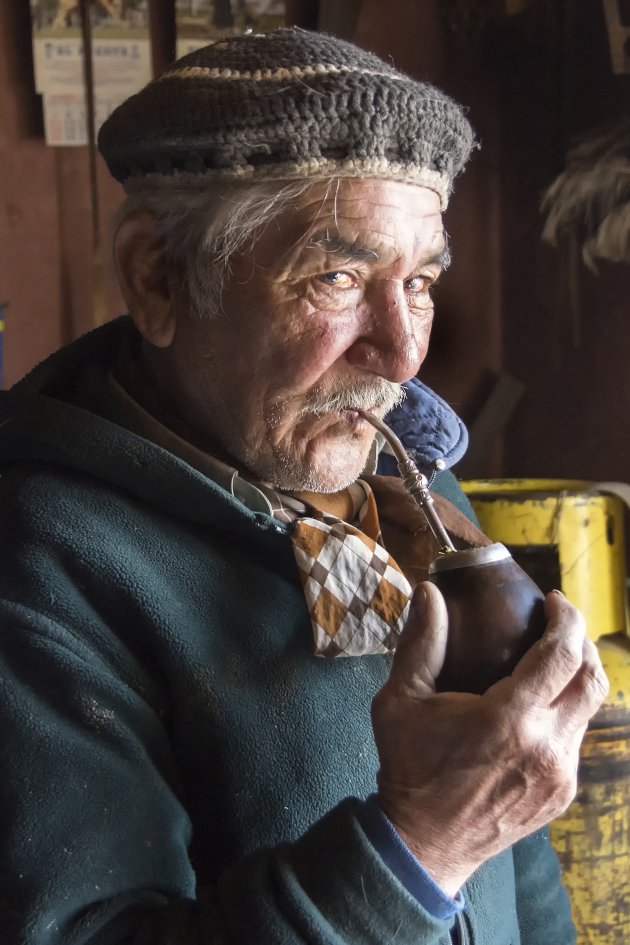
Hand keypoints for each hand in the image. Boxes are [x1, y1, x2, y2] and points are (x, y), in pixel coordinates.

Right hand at [371, 582, 608, 896]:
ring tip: (550, 661)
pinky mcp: (562, 794)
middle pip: (592, 679)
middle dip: (582, 642)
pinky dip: (566, 713)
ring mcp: (560, 775)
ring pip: (589, 711)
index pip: (562, 655)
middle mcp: (547, 747)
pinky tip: (539, 706)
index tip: (553, 600)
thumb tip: (429, 592)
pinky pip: (576, 741)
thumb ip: (420, 642)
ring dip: (577, 678)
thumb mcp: (401, 700)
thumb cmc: (410, 767)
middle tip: (559, 624)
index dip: (567, 619)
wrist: (422, 842)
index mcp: (511, 719)